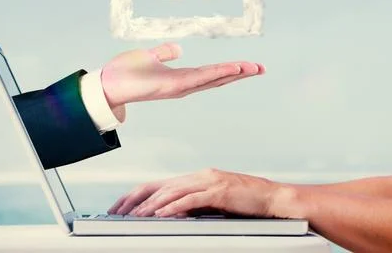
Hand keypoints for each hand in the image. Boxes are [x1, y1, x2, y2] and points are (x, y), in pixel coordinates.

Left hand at [100, 42, 263, 107]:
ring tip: (253, 68)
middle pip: (219, 78)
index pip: (212, 74)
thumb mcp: (149, 57)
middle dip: (241, 74)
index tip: (250, 66)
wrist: (108, 84)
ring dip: (234, 73)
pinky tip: (232, 68)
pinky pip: (200, 78)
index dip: (232, 71)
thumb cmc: (126, 73)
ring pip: (214, 79)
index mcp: (182, 79)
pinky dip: (217, 73)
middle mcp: (185, 86)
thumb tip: (178, 49)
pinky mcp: (173, 86)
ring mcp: (181, 87)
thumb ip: (164, 53)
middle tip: (262, 68)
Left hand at [108, 168, 289, 218]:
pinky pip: (191, 199)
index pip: (159, 184)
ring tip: (135, 216)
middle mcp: (200, 176)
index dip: (136, 195)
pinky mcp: (220, 191)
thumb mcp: (215, 203)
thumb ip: (194, 205)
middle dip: (135, 200)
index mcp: (198, 178)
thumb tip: (170, 214)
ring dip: (151, 205)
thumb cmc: (247, 203)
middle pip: (159, 185)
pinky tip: (161, 214)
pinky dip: (174, 206)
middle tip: (118, 212)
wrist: (273, 199)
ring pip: (171, 191)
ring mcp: (210, 181)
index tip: (120, 207)